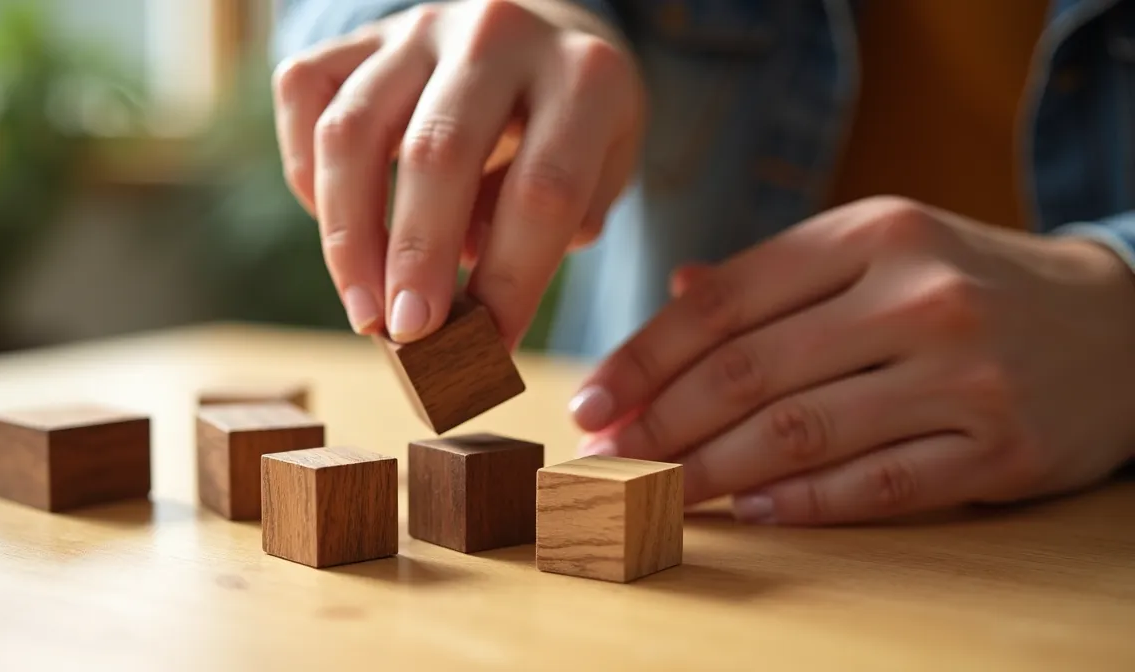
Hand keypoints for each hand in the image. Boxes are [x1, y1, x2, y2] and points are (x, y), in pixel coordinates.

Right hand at [272, 0, 642, 347]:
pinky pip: (305, 94)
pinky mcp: (363, 34)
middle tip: (409, 333)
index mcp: (583, 76)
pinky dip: (305, 169)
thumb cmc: (571, 129)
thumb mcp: (600, 174)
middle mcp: (498, 34)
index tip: (491, 346)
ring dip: (349, 235)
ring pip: (352, 129)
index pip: (542, 189)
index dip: (512, 278)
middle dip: (417, 257)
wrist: (547, 35)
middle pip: (439, 153)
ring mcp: (422, 27)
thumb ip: (550, 230)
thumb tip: (466, 305)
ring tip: (364, 311)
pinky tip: (332, 224)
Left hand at [569, 196, 1134, 524]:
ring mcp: (963, 374)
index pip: (726, 300)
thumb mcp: (880, 247)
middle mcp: (917, 296)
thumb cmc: (965, 281)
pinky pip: (876, 485)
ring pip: (801, 433)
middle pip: (750, 370)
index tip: (589, 398)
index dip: (644, 356)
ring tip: (656, 490)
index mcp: (872, 233)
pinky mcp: (998, 446)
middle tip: (605, 457)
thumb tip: (676, 296)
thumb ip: (778, 275)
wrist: (1116, 323)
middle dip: (659, 421)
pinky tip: (747, 511)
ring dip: (711, 470)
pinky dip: (801, 504)